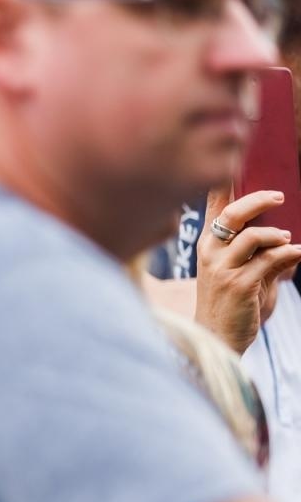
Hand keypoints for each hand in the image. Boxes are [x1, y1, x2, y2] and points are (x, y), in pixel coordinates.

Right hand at [196, 186, 300, 353]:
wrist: (219, 338)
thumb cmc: (232, 303)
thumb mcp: (245, 272)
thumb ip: (264, 252)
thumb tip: (293, 240)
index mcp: (209, 245)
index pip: (213, 206)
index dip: (222, 183)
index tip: (233, 162)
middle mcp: (210, 253)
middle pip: (232, 215)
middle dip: (258, 201)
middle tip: (279, 197)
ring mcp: (223, 269)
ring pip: (254, 237)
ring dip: (277, 236)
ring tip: (286, 241)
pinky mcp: (240, 285)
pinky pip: (272, 260)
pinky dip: (289, 254)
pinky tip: (295, 255)